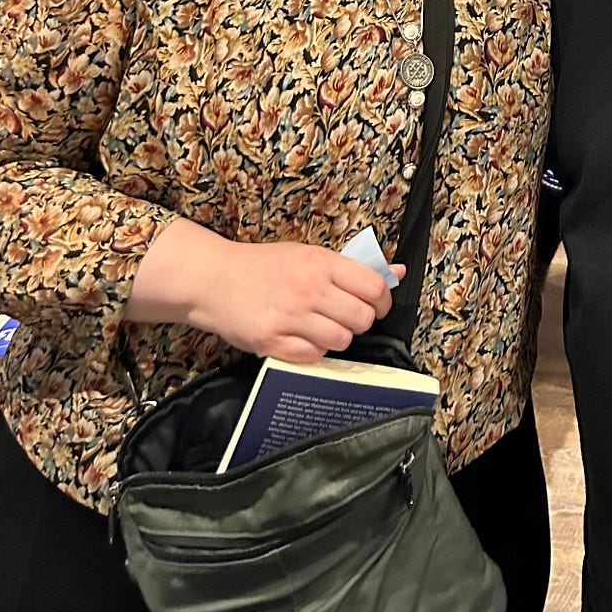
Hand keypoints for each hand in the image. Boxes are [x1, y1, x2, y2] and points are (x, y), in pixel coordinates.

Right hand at [190, 239, 402, 364]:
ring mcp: (290, 317)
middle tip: (347, 317)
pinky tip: (303, 337)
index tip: (377, 305)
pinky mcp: (272, 342)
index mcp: (320, 262)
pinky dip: (315, 351)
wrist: (215, 279)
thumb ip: (352, 267)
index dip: (383, 300)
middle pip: (362, 318)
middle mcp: (308, 289)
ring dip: (338, 337)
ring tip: (323, 327)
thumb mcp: (308, 255)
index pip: (373, 286)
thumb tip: (397, 272)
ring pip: (342, 340)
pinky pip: (314, 356)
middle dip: (360, 321)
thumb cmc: (264, 266)